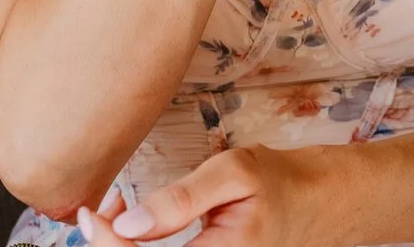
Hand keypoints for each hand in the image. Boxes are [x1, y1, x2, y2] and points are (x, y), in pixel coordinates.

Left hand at [80, 147, 323, 246]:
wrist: (320, 204)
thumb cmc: (281, 182)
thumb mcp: (235, 173)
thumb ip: (182, 200)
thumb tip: (129, 224)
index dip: (108, 243)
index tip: (93, 212)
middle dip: (110, 246)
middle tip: (105, 208)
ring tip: (120, 214)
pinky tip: (138, 228)